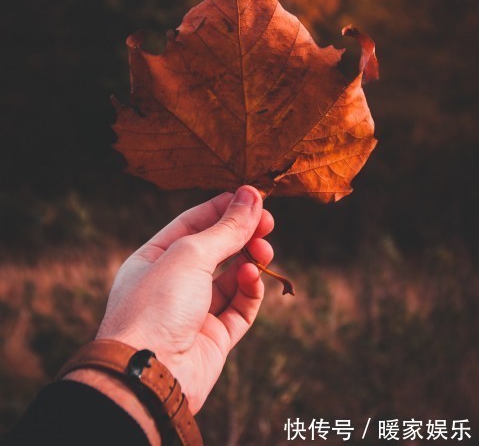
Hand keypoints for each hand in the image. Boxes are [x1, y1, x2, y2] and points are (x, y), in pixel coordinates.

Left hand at [95, 185, 273, 414]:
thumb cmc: (157, 306)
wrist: (148, 377)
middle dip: (242, 233)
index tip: (252, 196)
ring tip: (263, 249)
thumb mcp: (191, 255)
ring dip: (249, 261)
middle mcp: (172, 284)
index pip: (192, 224)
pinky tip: (253, 276)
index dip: (222, 208)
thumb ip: (226, 228)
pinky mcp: (213, 339)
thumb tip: (251, 195)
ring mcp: (193, 312)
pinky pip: (239, 309)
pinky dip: (250, 290)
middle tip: (269, 221)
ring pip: (231, 279)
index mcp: (154, 259)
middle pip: (215, 250)